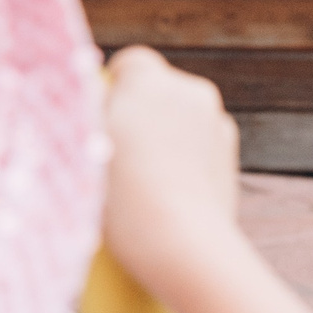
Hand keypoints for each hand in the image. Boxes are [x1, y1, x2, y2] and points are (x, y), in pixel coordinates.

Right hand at [100, 47, 241, 295]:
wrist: (185, 249)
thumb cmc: (123, 200)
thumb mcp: (83, 149)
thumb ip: (83, 111)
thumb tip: (84, 94)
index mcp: (153, 80)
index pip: (129, 64)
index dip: (110, 89)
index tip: (94, 122)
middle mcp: (192, 92)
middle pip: (155, 90)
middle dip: (134, 113)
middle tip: (110, 155)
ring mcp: (216, 123)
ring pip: (176, 118)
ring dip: (158, 136)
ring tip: (136, 180)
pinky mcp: (229, 156)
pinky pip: (196, 144)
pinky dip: (181, 157)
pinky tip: (163, 190)